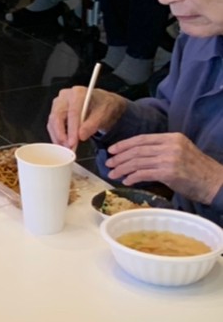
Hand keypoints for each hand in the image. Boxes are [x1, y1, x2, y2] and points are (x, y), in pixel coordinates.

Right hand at [47, 86, 126, 149]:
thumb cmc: (103, 106)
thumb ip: (92, 124)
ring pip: (52, 121)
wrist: (102, 104)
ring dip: (57, 136)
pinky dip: (56, 135)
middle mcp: (65, 96)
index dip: (71, 129)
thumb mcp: (104, 114)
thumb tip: (81, 135)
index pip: (72, 112)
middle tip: (66, 147)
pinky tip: (62, 143)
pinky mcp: (56, 111)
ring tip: (64, 148)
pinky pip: (52, 124)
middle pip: (57, 116)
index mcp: (78, 93)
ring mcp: (58, 103)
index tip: (72, 142)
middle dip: (60, 134)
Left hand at [105, 133, 222, 201]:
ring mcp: (169, 159)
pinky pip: (144, 174)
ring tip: (112, 174)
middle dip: (120, 157)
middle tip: (108, 163)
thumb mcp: (180, 152)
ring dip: (122, 168)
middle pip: (137, 150)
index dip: (124, 144)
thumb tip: (136, 155)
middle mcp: (170, 146)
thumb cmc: (197, 170)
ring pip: (137, 162)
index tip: (112, 150)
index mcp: (172, 138)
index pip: (142, 139)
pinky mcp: (169, 173)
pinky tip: (126, 181)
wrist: (215, 183)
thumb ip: (161, 150)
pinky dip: (132, 177)